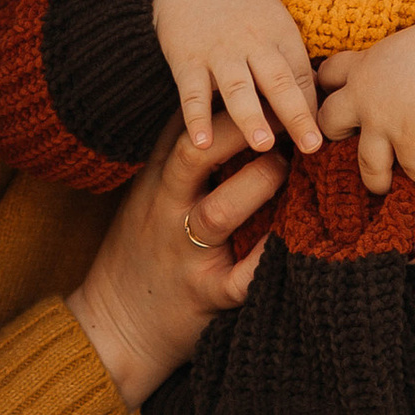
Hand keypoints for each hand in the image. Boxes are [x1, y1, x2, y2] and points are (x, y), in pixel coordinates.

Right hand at [67, 119, 285, 406]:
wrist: (115, 327)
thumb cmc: (140, 253)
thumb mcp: (147, 197)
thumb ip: (175, 156)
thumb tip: (212, 105)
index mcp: (156, 184)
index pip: (183, 129)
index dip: (220, 105)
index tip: (258, 87)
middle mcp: (167, 213)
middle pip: (194, 157)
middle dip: (237, 132)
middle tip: (280, 120)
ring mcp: (186, 255)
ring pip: (219, 212)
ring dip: (258, 186)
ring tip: (288, 169)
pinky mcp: (207, 295)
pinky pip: (244, 275)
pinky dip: (271, 257)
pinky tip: (299, 238)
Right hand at [151, 0, 321, 156]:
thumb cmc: (236, 5)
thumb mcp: (271, 17)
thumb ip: (289, 54)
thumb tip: (312, 96)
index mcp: (278, 32)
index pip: (301, 74)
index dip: (311, 106)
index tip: (319, 136)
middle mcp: (252, 42)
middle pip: (277, 81)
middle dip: (295, 114)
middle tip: (311, 145)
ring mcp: (218, 52)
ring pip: (237, 88)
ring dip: (250, 117)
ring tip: (263, 145)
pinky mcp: (186, 61)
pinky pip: (192, 93)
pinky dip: (196, 118)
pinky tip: (202, 142)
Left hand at [315, 19, 414, 195]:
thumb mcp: (413, 41)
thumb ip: (399, 60)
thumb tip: (409, 67)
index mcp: (367, 63)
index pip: (329, 73)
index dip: (329, 88)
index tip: (337, 98)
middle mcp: (365, 94)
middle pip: (329, 121)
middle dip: (336, 136)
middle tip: (350, 144)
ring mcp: (384, 120)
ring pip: (366, 163)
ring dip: (376, 179)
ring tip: (385, 186)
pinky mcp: (410, 140)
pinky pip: (413, 172)